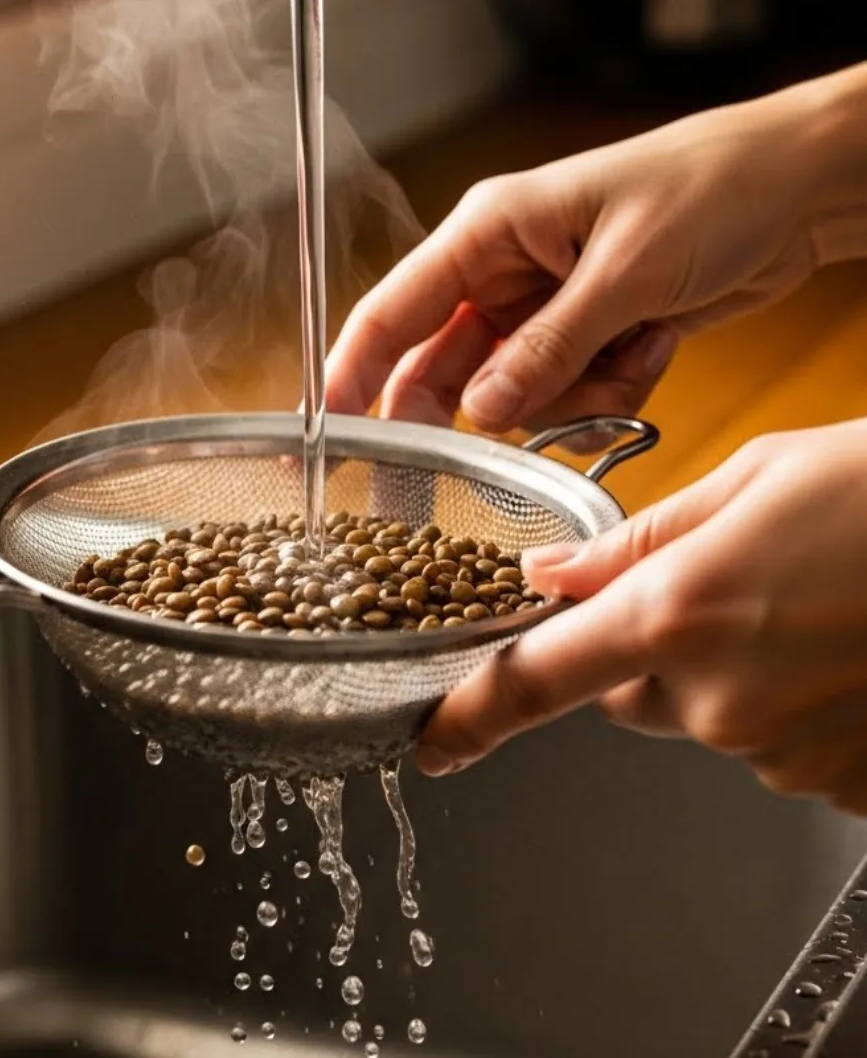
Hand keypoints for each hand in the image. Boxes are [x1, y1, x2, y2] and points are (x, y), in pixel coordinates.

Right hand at [326, 67, 866, 435]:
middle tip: (505, 435)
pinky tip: (651, 346)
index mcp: (490, 230)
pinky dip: (608, 393)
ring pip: (513, 395)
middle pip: (447, 367)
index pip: (393, 310)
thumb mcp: (625, 272)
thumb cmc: (711, 188)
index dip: (353, 373)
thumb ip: (547, 347)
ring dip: (569, 398)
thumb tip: (482, 409)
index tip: (329, 432)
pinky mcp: (587, 333)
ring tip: (630, 350)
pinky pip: (567, 397)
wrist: (797, 190)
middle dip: (485, 406)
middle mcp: (505, 271)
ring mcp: (545, 307)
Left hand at [416, 420, 866, 815]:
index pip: (539, 679)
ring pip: (707, 716)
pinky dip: (786, 700)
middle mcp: (721, 697)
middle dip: (648, 643)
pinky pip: (774, 744)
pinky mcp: (838, 782)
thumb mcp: (753, 478)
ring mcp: (783, 749)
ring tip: (800, 601)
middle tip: (720, 581)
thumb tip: (553, 577)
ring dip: (727, 668)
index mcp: (679, 611)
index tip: (433, 744)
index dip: (474, 716)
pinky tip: (834, 644)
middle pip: (630, 690)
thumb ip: (637, 540)